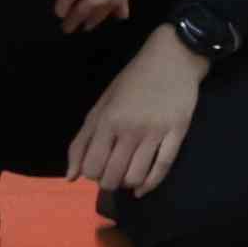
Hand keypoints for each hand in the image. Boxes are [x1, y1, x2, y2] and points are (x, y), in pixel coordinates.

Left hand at [64, 32, 206, 193]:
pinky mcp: (177, 132)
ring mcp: (155, 132)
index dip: (92, 173)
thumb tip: (70, 177)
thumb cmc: (132, 81)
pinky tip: (142, 188)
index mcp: (108, 120)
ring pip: (136, 176)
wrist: (172, 58)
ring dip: (128, 183)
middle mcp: (130, 128)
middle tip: (113, 173)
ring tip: (128, 175)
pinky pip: (162, 168)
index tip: (98, 166)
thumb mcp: (101, 105)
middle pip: (113, 176)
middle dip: (109, 182)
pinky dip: (150, 184)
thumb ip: (83, 141)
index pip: (91, 167)